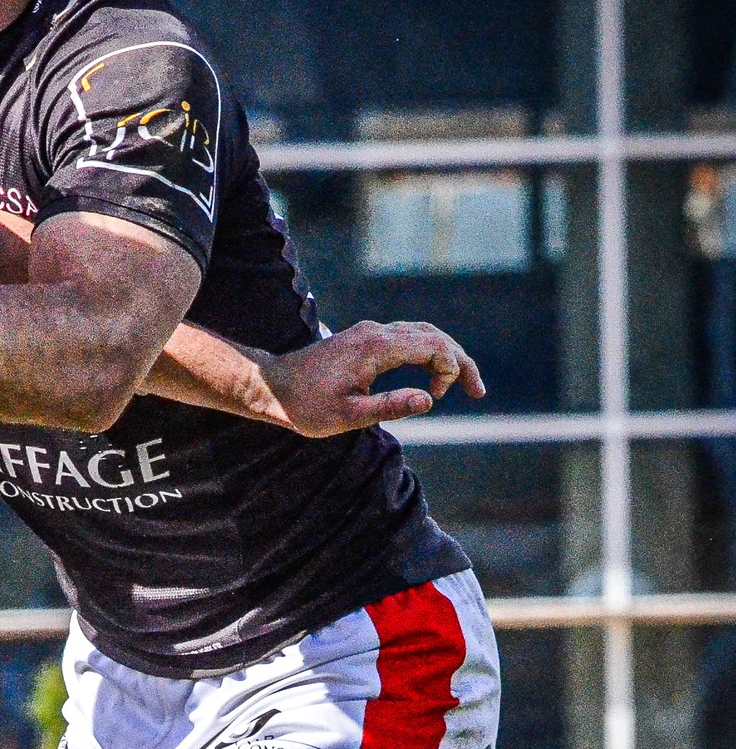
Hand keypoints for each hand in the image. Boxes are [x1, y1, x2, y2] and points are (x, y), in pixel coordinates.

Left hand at [265, 320, 484, 437]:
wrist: (269, 387)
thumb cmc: (304, 406)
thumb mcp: (348, 416)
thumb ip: (390, 406)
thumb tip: (429, 400)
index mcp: (376, 348)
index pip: (433, 346)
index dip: (452, 369)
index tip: (440, 398)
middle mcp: (375, 332)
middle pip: (433, 336)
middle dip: (459, 361)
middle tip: (478, 391)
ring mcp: (368, 332)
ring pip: (420, 333)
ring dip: (444, 356)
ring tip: (459, 384)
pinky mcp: (362, 338)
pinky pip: (405, 337)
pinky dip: (425, 353)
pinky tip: (429, 375)